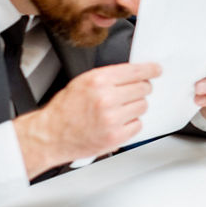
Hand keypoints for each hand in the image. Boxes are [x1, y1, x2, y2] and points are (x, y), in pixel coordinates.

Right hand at [15, 61, 159, 176]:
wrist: (50, 135)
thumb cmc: (64, 110)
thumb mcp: (82, 82)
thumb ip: (108, 77)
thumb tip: (133, 73)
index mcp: (98, 81)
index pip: (135, 71)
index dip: (150, 70)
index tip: (156, 70)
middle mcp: (106, 98)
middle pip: (143, 88)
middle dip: (141, 89)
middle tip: (131, 93)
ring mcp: (112, 119)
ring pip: (143, 106)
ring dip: (135, 107)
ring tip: (119, 110)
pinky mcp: (116, 136)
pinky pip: (138, 125)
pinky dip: (131, 124)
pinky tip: (118, 122)